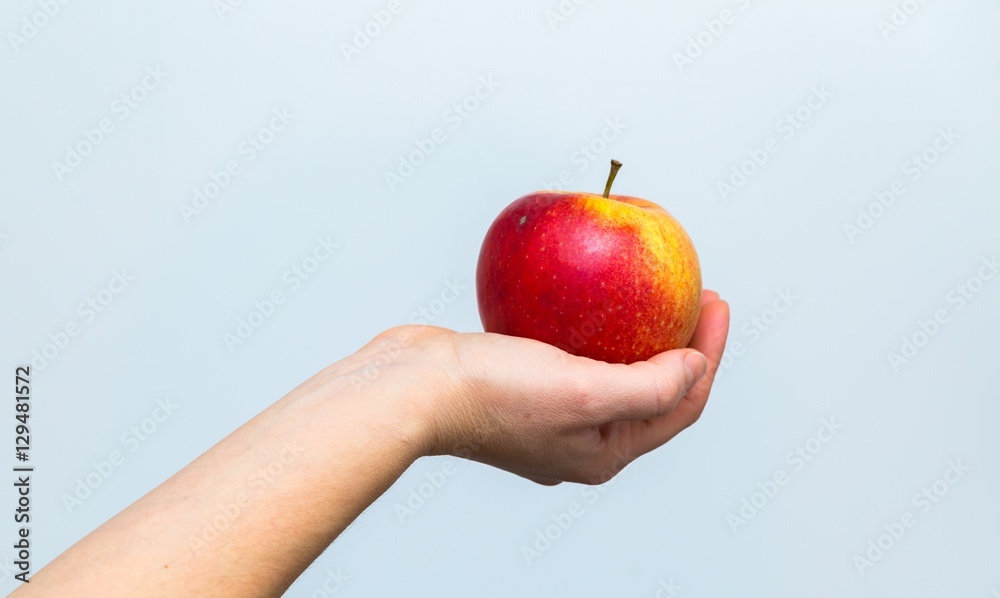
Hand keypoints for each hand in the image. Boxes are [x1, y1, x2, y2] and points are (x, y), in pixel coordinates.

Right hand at [368, 290, 729, 485]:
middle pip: (653, 389)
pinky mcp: (524, 382)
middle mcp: (581, 438)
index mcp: (603, 452)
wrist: (412, 387)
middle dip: (682, 343)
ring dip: (638, 332)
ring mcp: (551, 411)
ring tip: (655, 291)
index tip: (716, 301)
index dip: (709, 354)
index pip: (680, 404)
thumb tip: (696, 367)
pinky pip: (573, 349)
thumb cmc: (493, 394)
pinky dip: (591, 322)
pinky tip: (591, 290)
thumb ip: (651, 386)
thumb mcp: (585, 393)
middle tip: (696, 293)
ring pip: (613, 367)